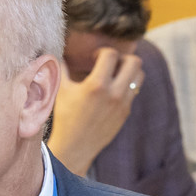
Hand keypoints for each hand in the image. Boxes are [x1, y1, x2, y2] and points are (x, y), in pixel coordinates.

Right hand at [48, 48, 143, 175]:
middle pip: (134, 62)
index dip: (102, 51)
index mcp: (97, 85)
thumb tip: (57, 49)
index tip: (95, 58)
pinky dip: (126, 84)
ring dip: (129, 70)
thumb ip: (61, 67)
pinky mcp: (126, 112)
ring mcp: (123, 104)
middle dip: (122, 57)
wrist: (76, 146)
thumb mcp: (61, 90)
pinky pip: (134, 90)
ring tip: (115, 74)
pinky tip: (112, 89)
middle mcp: (114, 94)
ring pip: (139, 75)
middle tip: (110, 63)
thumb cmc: (65, 116)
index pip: (111, 54)